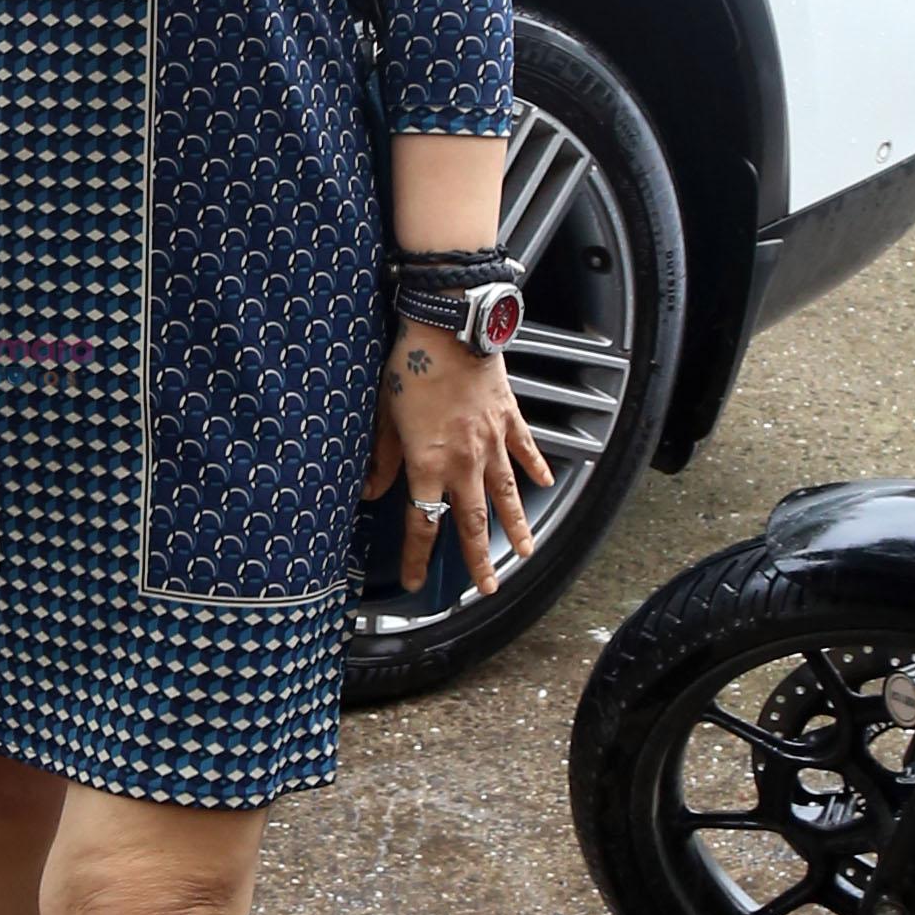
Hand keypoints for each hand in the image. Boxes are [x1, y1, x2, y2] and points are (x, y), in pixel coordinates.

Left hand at [363, 320, 551, 595]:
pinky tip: (543, 484)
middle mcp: (465, 462)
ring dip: (515, 527)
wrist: (450, 328)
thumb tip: (370, 491)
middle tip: (487, 587)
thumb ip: (382, 458)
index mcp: (429, 464)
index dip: (418, 557)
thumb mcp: (385, 415)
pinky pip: (525, 451)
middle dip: (478, 560)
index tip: (415, 580)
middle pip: (472, 522)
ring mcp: (492, 442)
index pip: (423, 523)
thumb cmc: (412, 366)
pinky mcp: (509, 419)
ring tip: (524, 553)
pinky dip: (536, 469)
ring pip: (507, 496)